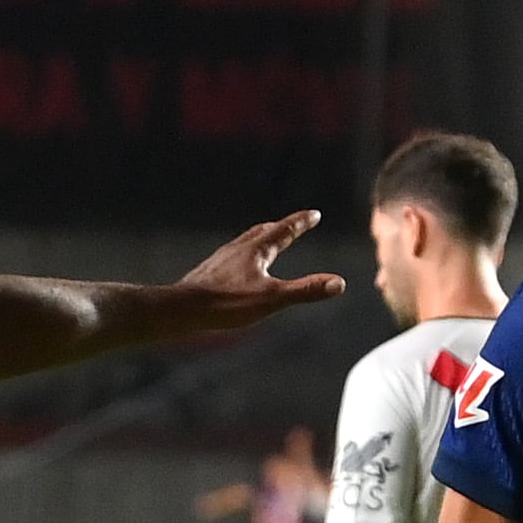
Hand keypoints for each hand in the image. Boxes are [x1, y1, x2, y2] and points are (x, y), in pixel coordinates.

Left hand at [173, 211, 350, 330]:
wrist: (183, 308)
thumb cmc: (227, 303)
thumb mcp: (272, 299)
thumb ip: (305, 290)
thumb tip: (339, 283)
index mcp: (256, 250)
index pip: (284, 230)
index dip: (301, 222)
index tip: (314, 213)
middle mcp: (238, 248)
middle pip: (263, 232)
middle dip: (280, 227)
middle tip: (291, 224)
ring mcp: (221, 259)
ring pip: (245, 243)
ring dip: (260, 240)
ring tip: (264, 242)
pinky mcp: (209, 273)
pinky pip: (230, 258)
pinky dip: (242, 257)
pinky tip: (236, 269)